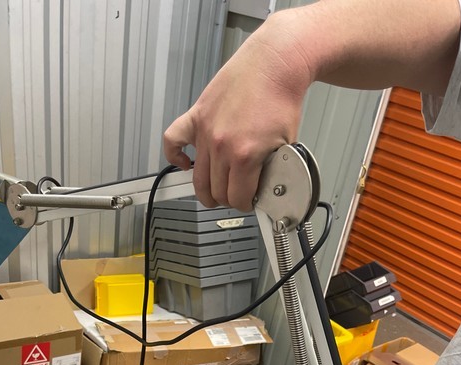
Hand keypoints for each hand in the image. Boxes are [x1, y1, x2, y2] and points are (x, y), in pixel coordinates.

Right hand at [163, 12, 310, 210]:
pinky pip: (173, 141)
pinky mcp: (196, 116)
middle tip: (237, 195)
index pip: (238, 198)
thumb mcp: (287, 144)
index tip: (249, 202)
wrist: (274, 64)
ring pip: (198, 178)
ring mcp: (205, 131)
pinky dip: (174, 155)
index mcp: (245, 156)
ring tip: (215, 192)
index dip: (246, 204)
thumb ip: (271, 170)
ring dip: (207, 189)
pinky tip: (185, 162)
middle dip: (229, 198)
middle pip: (217, 192)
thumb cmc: (281, 97)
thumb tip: (265, 189)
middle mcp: (221, 146)